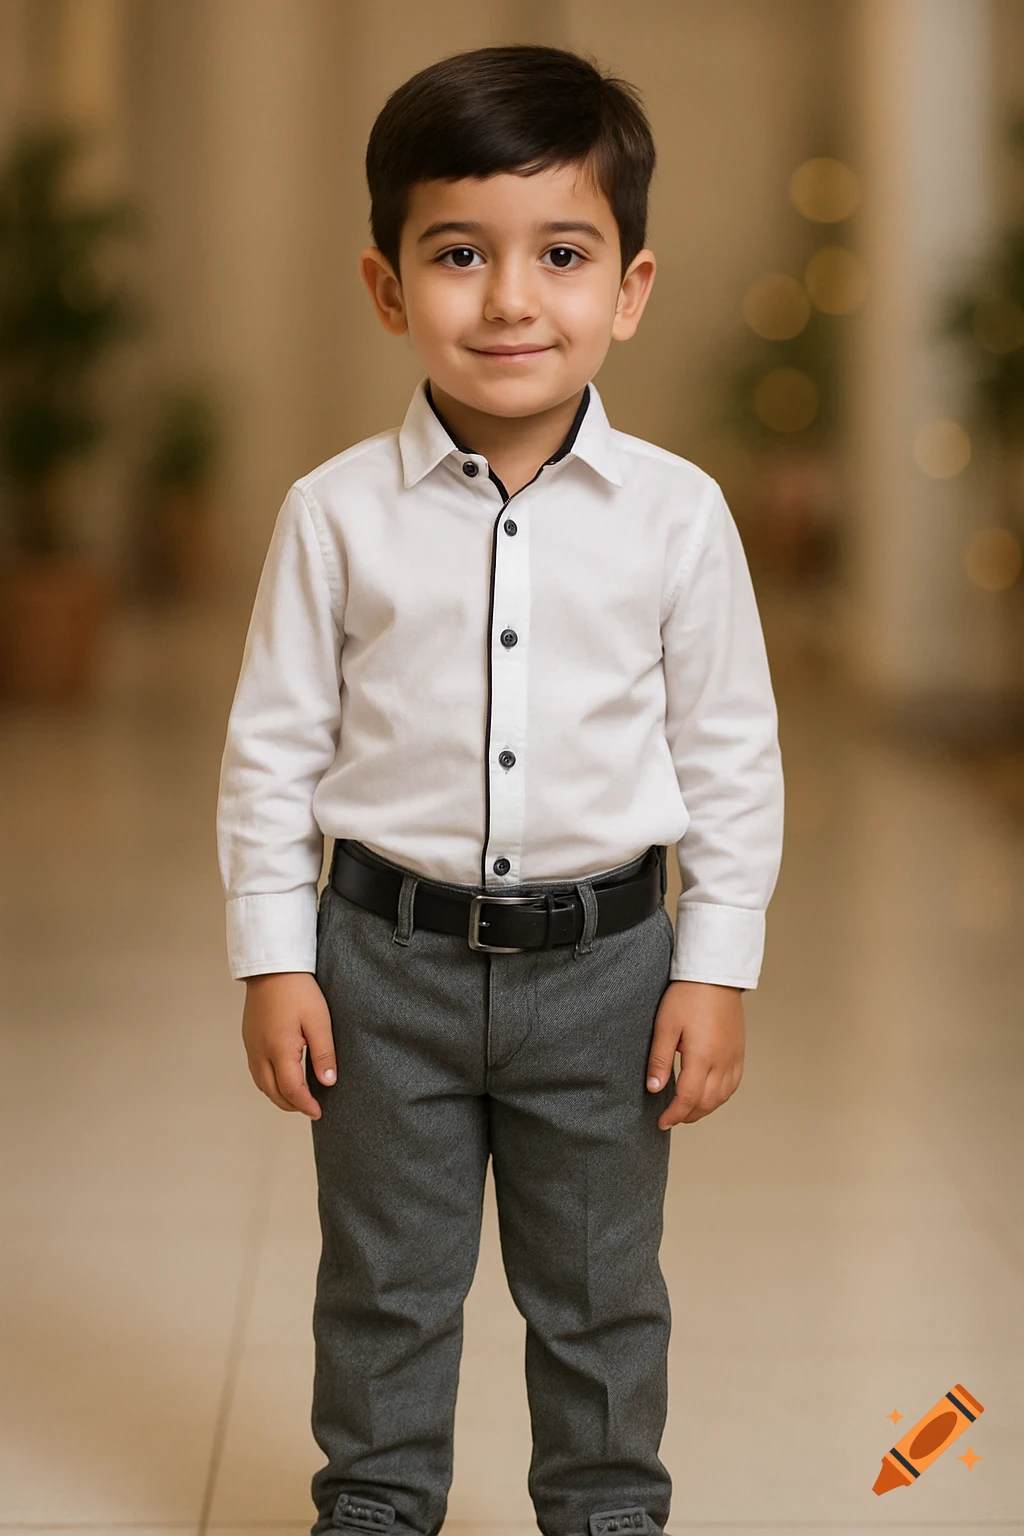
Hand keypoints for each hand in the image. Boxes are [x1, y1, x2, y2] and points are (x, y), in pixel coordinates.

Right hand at [241, 971, 336, 1118]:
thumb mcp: (318, 1021)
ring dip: (278, 1095)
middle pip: (273, 1092)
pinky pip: (256, 1070)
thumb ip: (324, 1054)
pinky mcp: (249, 1038)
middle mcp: (260, 1052)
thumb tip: (327, 1082)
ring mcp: (251, 1046)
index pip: (292, 1090)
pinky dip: (269, 1081)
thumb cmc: (297, 990)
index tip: (319, 1112)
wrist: (272, 967)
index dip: (306, 1105)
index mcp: (279, 1050)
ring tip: (298, 1097)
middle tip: (310, 1108)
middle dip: (291, 1105)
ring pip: (262, 1083)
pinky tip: (282, 1076)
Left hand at [646, 980, 744, 1128]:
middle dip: (687, 1115)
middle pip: (706, 1103)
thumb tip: (654, 1089)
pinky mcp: (739, 1052)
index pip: (688, 1098)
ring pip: (722, 1097)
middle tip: (670, 1118)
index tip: (661, 1122)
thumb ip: (660, 1060)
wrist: (715, 975)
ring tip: (686, 1110)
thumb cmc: (688, 996)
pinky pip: (733, 1084)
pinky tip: (708, 1095)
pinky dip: (720, 1097)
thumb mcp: (665, 1026)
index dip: (674, 1115)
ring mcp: (734, 1058)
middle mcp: (722, 1062)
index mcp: (702, 1057)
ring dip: (704, 1109)